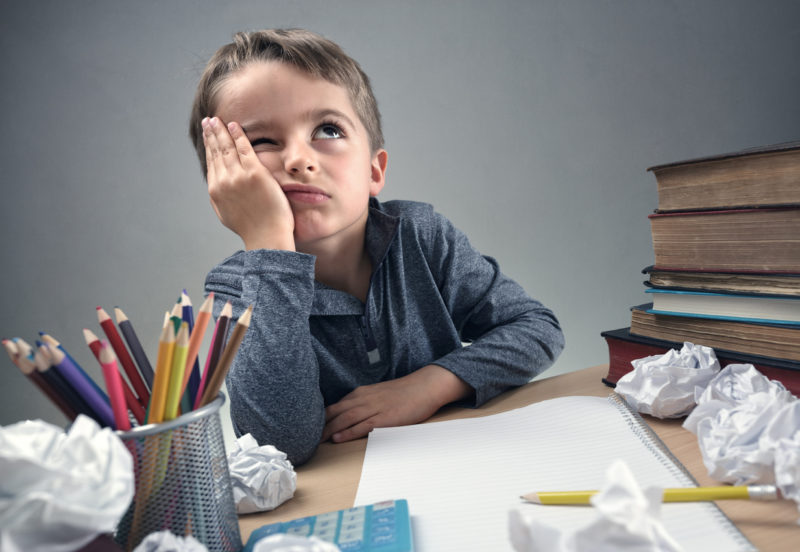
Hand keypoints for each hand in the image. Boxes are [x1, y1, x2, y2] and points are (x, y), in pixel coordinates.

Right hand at [202, 117, 294, 250]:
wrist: (267, 236)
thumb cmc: (252, 228)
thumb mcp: (227, 213)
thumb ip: (220, 198)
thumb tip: (216, 187)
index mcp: (216, 191)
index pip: (211, 162)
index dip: (208, 146)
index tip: (206, 134)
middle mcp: (223, 181)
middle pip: (216, 152)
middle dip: (211, 134)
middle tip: (209, 121)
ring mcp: (238, 176)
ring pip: (227, 148)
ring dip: (221, 131)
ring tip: (218, 120)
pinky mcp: (255, 173)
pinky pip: (244, 148)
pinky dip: (238, 135)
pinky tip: (234, 125)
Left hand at [322, 365, 471, 442]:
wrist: (424, 387)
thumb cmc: (403, 393)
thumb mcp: (377, 394)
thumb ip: (362, 403)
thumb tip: (347, 415)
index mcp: (361, 393)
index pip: (334, 406)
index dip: (320, 418)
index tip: (307, 428)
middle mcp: (363, 399)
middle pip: (335, 413)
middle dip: (319, 426)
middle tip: (303, 438)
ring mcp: (374, 408)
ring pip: (345, 419)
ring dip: (329, 430)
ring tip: (315, 440)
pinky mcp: (384, 418)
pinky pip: (362, 425)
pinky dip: (348, 432)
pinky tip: (338, 438)